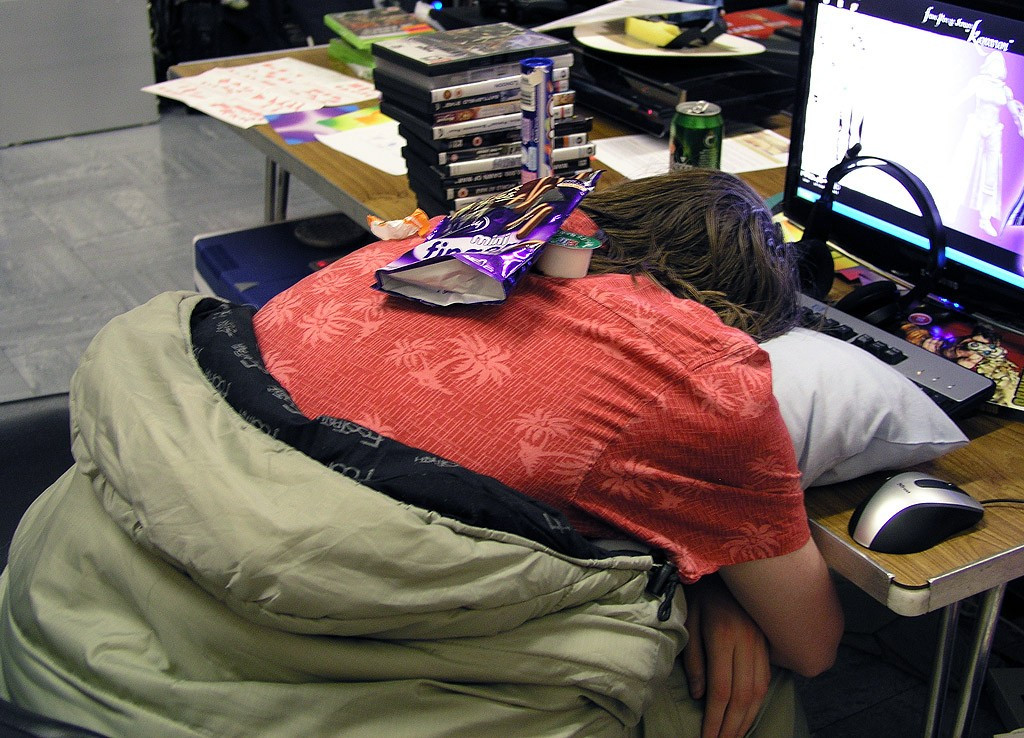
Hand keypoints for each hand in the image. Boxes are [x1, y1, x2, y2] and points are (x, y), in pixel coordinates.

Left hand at [682, 575, 771, 737]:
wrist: (729, 564)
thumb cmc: (701, 594)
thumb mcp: (689, 623)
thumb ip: (695, 661)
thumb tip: (701, 696)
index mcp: (723, 637)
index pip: (721, 690)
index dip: (715, 719)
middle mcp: (746, 642)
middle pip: (742, 696)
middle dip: (732, 726)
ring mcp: (760, 642)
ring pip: (758, 691)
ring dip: (747, 719)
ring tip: (734, 736)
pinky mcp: (767, 642)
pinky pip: (766, 678)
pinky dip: (758, 701)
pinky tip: (748, 714)